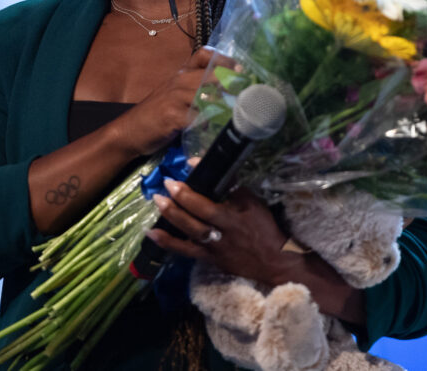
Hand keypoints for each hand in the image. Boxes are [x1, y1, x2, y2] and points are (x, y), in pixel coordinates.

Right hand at [112, 48, 236, 156]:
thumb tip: (230, 93)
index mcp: (181, 72)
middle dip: (232, 85)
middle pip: (212, 76)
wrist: (130, 131)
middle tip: (248, 95)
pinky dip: (209, 124)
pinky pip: (198, 118)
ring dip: (224, 106)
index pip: (204, 54)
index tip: (241, 69)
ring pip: (208, 96)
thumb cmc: (156, 114)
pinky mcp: (173, 115)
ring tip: (237, 114)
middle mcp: (179, 80)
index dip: (224, 59)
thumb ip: (197, 90)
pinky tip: (213, 130)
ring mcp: (176, 97)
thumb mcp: (175, 95)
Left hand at [147, 181, 294, 286]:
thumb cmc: (265, 228)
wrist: (275, 261)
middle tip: (166, 185)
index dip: (200, 186)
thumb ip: (233, 189)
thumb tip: (213, 170)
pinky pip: (186, 251)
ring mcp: (215, 248)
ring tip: (157, 203)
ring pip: (191, 234)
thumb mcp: (254, 204)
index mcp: (236, 218)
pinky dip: (168, 243)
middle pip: (200, 217)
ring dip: (172, 218)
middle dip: (182, 201)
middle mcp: (224, 233)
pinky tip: (152, 233)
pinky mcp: (210, 260)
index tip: (188, 165)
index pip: (217, 198)